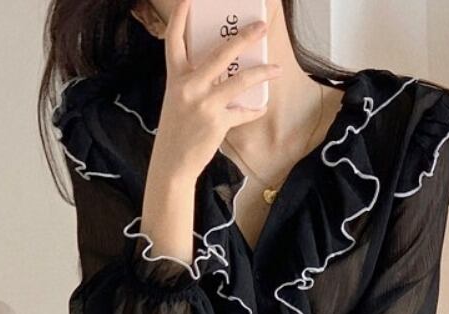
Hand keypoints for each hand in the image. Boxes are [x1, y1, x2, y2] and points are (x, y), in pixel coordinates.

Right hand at [156, 0, 282, 176]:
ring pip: (239, 80)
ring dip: (262, 73)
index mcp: (176, 78)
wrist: (172, 163)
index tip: (190, 0)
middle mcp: (189, 86)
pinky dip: (254, 110)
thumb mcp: (178, 101)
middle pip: (220, 53)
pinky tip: (261, 107)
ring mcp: (204, 104)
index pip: (174, 41)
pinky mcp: (218, 122)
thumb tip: (222, 72)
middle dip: (243, 37)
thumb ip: (195, 83)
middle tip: (260, 27)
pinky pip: (243, 112)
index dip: (181, 17)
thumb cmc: (176, 131)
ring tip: (276, 69)